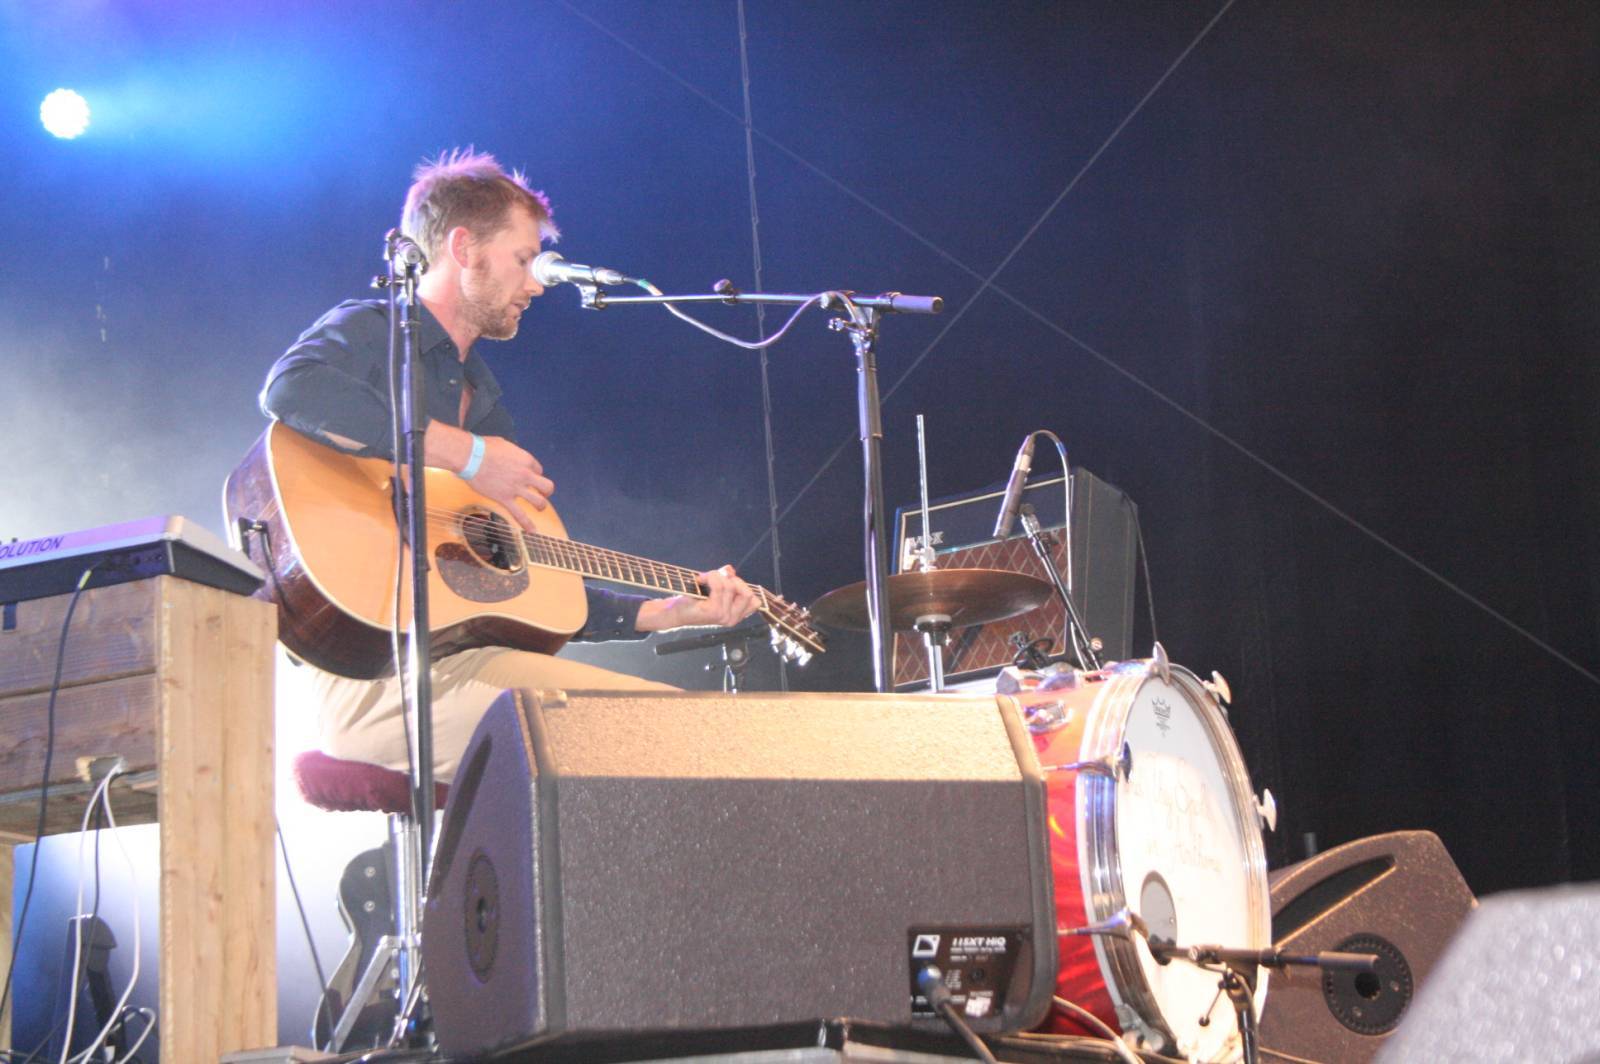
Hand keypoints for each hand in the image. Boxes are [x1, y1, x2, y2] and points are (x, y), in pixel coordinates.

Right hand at [469, 436, 554, 530]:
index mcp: (526, 460)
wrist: (470, 456)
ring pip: (539, 502)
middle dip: (546, 491)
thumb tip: (510, 456)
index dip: (534, 473)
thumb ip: (512, 453)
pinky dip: (527, 524)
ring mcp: (516, 488)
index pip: (538, 470)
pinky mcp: (504, 499)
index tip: (528, 476)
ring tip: (539, 508)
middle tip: (542, 493)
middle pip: (547, 486)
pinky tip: (532, 531)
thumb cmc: (483, 447)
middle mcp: (525, 475)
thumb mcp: (504, 444)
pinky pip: (519, 514)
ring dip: (541, 506)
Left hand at [636, 564, 759, 631]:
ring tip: (703, 579)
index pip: (754, 600)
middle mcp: (732, 619)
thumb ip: (727, 579)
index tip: (726, 582)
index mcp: (736, 616)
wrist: (674, 612)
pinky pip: (720, 585)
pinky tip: (699, 581)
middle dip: (731, 579)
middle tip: (714, 578)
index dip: (742, 586)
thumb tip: (730, 570)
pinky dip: (710, 577)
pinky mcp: (713, 611)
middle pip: (746, 591)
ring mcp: (723, 616)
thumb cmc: (693, 600)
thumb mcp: (715, 588)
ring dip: (716, 576)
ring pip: (731, 585)